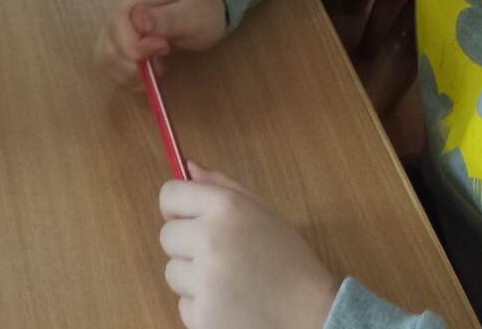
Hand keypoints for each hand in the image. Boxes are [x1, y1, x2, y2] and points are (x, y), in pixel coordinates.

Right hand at [96, 0, 228, 83]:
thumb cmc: (202, 6)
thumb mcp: (194, 12)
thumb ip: (167, 18)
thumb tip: (137, 21)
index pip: (117, 25)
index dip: (135, 47)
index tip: (163, 49)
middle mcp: (118, 7)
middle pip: (108, 45)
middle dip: (133, 65)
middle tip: (161, 61)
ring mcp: (116, 23)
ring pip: (105, 57)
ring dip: (129, 73)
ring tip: (155, 67)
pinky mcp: (118, 38)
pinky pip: (111, 63)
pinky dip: (127, 75)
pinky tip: (147, 70)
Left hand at [157, 169, 338, 328]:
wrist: (314, 315)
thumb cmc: (290, 261)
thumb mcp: (262, 213)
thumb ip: (222, 186)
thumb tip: (188, 168)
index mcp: (225, 206)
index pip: (169, 195)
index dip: (176, 208)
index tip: (188, 220)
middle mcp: (209, 238)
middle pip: (167, 236)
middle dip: (187, 246)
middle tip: (219, 258)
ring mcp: (204, 279)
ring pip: (173, 273)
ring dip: (193, 279)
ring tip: (228, 283)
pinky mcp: (204, 315)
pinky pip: (184, 305)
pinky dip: (203, 308)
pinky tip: (230, 306)